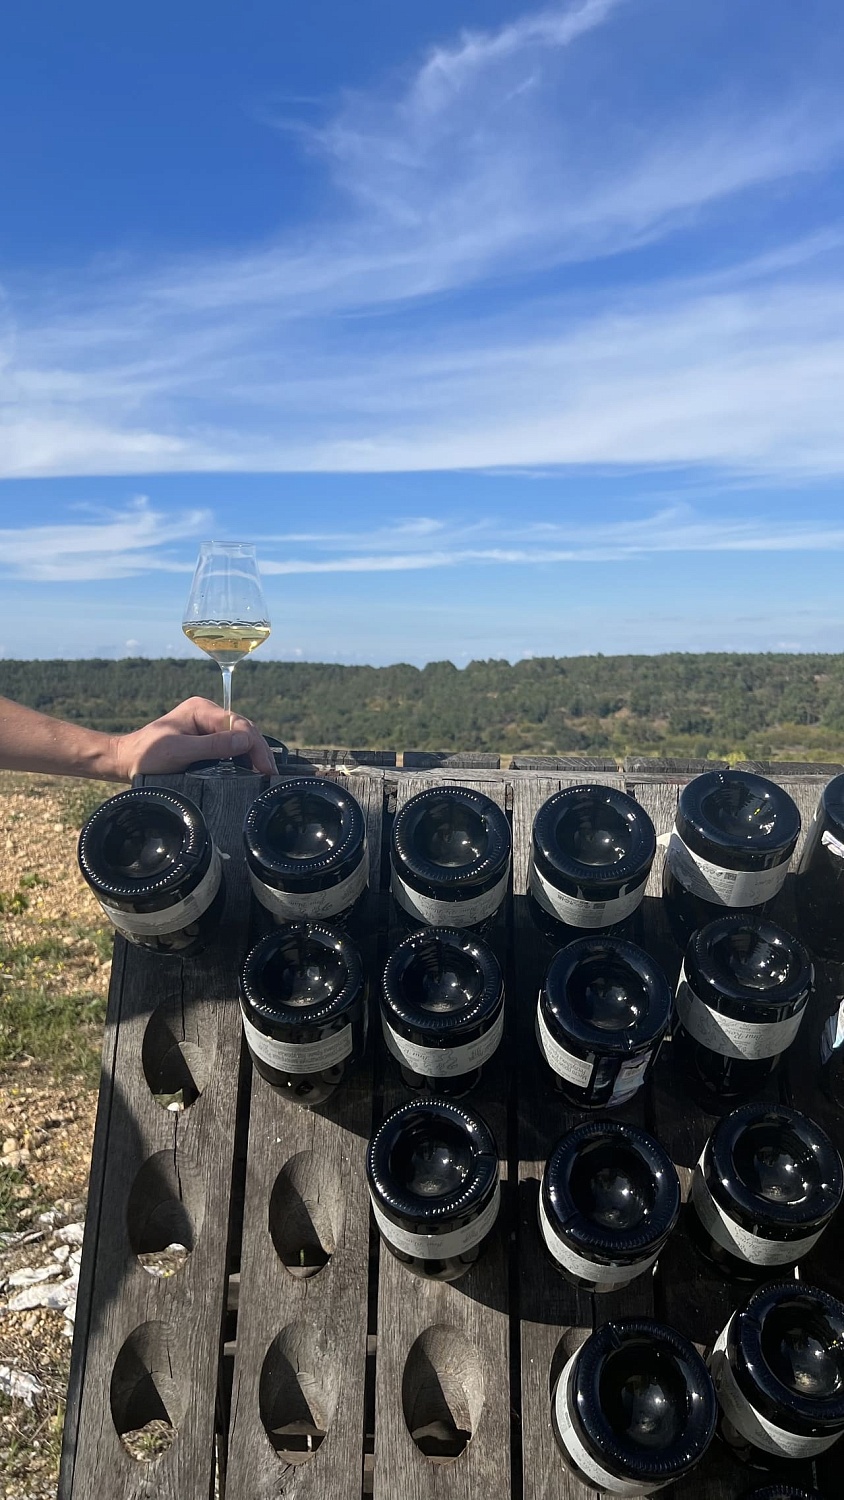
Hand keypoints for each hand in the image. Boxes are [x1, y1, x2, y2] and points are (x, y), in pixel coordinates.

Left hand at [111, 696, 275, 779]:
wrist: (125, 762)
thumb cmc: (146, 755)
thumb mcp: (180, 751)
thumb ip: (213, 746)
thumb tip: (246, 741)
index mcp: (201, 709)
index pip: (238, 723)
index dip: (254, 745)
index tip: (264, 767)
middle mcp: (206, 713)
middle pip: (243, 729)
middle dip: (258, 751)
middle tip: (270, 775)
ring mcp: (206, 726)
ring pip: (239, 739)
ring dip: (251, 756)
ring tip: (264, 775)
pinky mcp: (205, 740)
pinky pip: (229, 747)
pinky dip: (241, 759)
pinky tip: (249, 771)